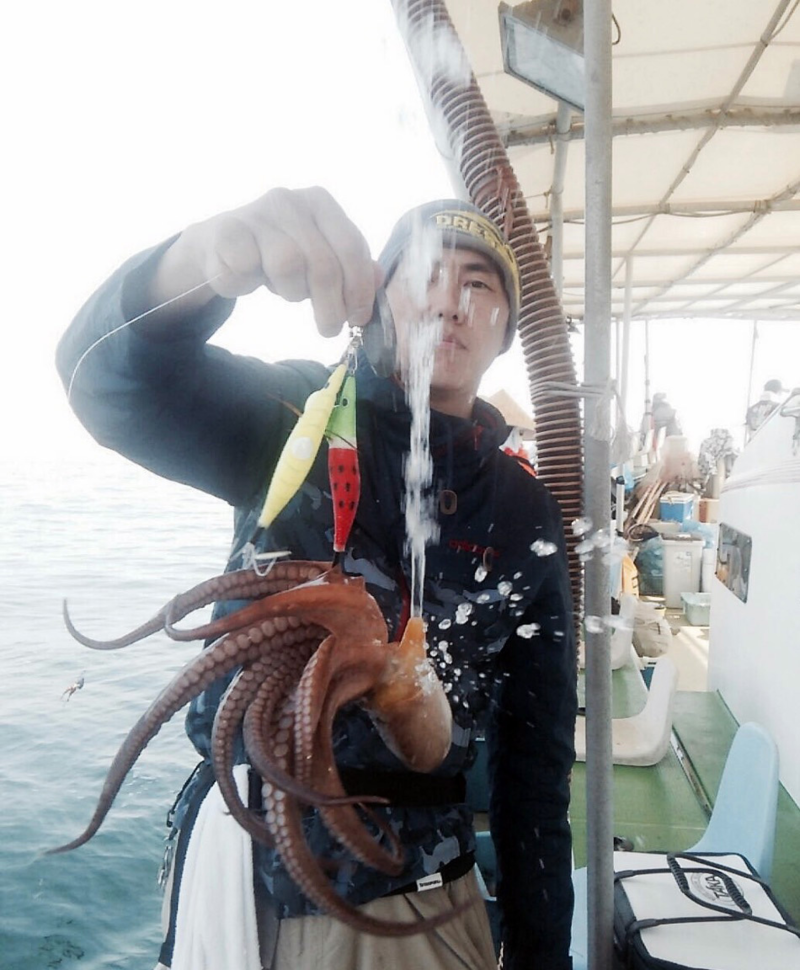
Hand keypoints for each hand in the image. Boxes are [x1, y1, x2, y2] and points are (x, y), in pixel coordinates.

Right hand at [153, 187, 381, 335]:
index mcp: (320, 203)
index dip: (359, 290)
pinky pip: (248, 268)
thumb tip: (378, 279)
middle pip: (324, 263)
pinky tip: (248, 280)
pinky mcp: (227, 230)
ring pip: (288, 265)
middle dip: (330, 305)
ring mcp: (256, 212)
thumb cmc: (278, 253)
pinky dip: (251, 285)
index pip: (352, 247)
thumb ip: (351, 265)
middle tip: (328, 328)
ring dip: (291, 292)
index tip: (357, 318)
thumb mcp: (319, 257)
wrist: (220, 245)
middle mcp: (290, 200)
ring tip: (286, 291)